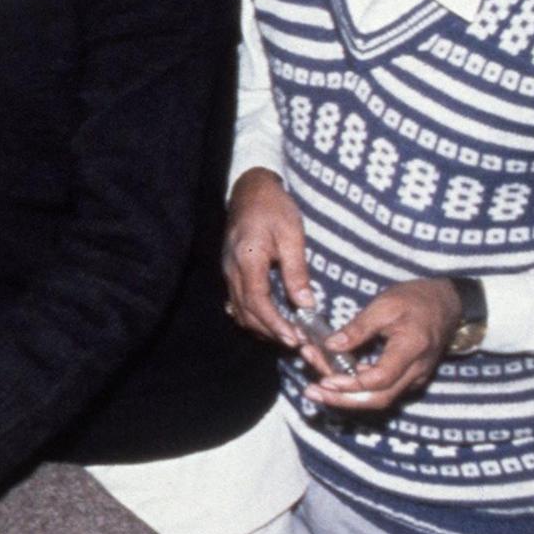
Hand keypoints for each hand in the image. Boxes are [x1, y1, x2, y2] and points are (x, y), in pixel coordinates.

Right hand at [222, 168, 327, 372]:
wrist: (250, 190)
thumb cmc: (274, 208)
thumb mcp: (292, 235)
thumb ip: (296, 271)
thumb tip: (306, 303)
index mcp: (248, 260)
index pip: (258, 302)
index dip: (275, 324)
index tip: (294, 338)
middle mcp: (232, 270)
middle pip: (246, 312)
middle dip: (270, 332)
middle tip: (296, 344)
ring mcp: (228, 271)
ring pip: (239, 310)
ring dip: (261, 327)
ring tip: (286, 335)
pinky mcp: (230, 271)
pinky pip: (236, 301)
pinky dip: (251, 316)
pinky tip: (268, 321)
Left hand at [303, 277, 462, 414]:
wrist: (448, 304)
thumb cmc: (417, 300)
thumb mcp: (384, 305)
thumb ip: (358, 328)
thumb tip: (330, 345)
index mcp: (412, 349)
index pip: (380, 378)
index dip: (351, 383)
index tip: (325, 379)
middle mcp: (416, 370)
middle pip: (378, 398)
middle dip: (342, 400)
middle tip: (311, 393)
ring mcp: (414, 377)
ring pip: (379, 398)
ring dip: (346, 396)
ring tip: (314, 388)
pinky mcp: (408, 378)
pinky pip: (382, 390)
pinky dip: (356, 388)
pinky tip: (333, 378)